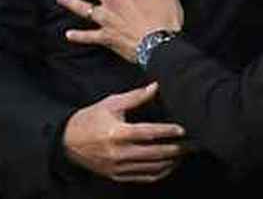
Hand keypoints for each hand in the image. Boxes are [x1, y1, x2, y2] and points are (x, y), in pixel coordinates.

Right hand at [62, 83, 186, 182]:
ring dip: (172, 161)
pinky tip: (171, 165)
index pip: (148, 133)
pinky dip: (160, 173)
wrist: (68, 142)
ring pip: (152, 167)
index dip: (167, 131)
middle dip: (177, 149)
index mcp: (117, 133)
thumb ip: (135, 97)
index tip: (184, 129)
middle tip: (194, 144)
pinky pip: (144, 177)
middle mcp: (118, 153)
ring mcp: (118, 167)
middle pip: (154, 153)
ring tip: (186, 153)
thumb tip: (156, 86)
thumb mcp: (111, 103)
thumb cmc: (91, 119)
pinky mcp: (118, 176)